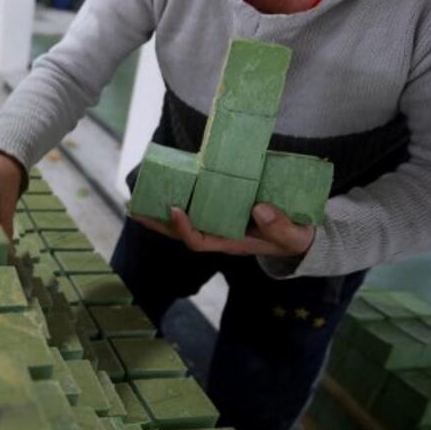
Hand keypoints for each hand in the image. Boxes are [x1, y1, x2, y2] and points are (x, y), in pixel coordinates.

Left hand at [131, 203, 314, 257]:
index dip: (184, 227)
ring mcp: (218, 225)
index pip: (199, 241)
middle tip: (132, 208)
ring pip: (182, 222)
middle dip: (156, 223)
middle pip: (180, 234)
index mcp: (230, 243)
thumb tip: (260, 207)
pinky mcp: (221, 212)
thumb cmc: (292, 238)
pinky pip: (194, 208)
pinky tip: (166, 186)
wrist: (298, 238)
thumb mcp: (292, 235)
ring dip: (159, 213)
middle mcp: (218, 235)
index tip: (174, 208)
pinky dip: (179, 199)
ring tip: (137, 200)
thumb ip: (279, 225)